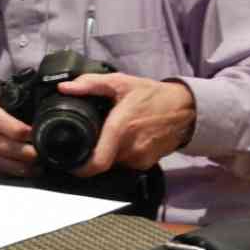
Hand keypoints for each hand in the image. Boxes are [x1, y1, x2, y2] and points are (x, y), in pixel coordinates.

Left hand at [59, 73, 195, 175]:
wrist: (185, 109)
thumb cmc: (151, 95)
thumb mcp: (119, 82)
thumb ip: (90, 84)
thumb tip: (64, 87)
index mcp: (120, 130)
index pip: (98, 162)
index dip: (81, 167)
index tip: (70, 164)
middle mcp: (130, 148)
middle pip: (101, 159)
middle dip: (92, 149)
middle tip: (90, 135)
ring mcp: (140, 158)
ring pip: (113, 161)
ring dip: (107, 150)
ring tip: (109, 132)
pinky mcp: (147, 163)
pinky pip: (125, 162)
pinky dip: (119, 152)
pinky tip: (123, 138)